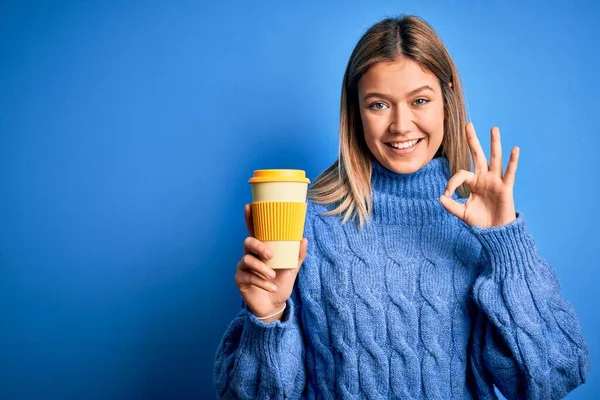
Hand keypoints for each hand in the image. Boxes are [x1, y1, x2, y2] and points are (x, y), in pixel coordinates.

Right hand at [234, 204, 307, 322]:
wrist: (275, 305)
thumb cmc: (281, 282)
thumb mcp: (292, 269)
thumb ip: (297, 255)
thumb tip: (303, 239)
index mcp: (262, 249)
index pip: (254, 230)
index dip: (250, 218)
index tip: (249, 206)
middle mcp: (250, 255)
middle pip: (248, 242)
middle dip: (259, 247)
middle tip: (270, 256)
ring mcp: (243, 267)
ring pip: (247, 260)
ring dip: (261, 269)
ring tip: (273, 276)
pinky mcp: (240, 280)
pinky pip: (248, 277)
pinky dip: (261, 282)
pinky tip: (271, 286)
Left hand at [439, 122, 518, 227]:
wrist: (495, 232)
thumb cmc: (480, 222)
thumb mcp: (462, 213)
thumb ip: (451, 206)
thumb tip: (440, 198)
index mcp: (473, 182)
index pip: (460, 174)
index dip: (451, 183)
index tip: (446, 194)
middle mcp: (484, 178)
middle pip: (477, 155)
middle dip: (472, 140)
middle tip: (468, 125)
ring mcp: (496, 181)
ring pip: (495, 158)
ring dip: (494, 143)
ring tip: (493, 128)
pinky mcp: (506, 188)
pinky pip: (510, 172)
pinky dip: (513, 161)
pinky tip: (514, 149)